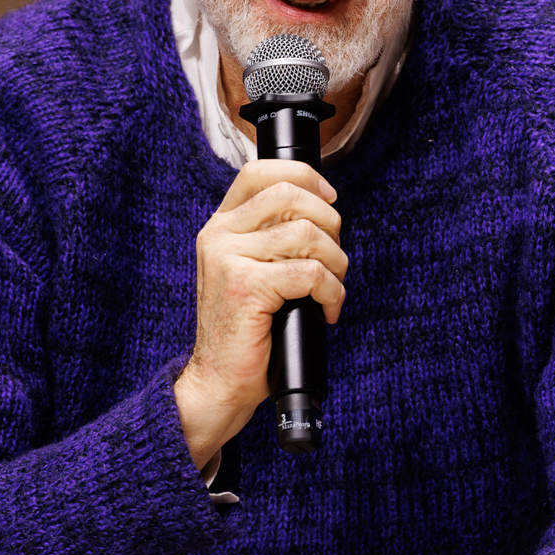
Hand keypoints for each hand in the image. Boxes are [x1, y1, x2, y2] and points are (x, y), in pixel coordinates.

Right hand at [174, 159, 345, 467]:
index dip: (302, 176)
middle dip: (329, 222)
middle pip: (290, 194)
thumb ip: (273, 238)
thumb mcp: (253, 271)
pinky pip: (309, 272)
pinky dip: (331, 291)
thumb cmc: (246, 331)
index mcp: (220, 226)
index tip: (328, 199)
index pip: (259, 171)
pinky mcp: (246, 286)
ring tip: (331, 288)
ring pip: (306, 233)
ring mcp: (229, 258)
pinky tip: (326, 310)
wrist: (219, 382)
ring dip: (335, 262)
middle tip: (334, 258)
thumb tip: (323, 213)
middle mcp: (219, 236)